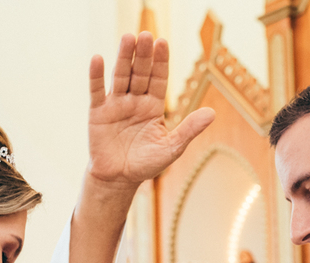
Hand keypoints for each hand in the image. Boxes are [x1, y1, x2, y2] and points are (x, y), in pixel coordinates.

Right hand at [87, 32, 213, 189]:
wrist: (119, 180)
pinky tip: (98, 59)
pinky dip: (96, 76)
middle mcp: (135, 100)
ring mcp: (116, 104)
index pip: (159, 78)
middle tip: (146, 34)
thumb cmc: (146, 164)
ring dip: (124, 58)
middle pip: (140, 73)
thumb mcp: (172, 148)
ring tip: (127, 38)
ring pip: (121, 76)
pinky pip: (97, 91)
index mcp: (154, 106)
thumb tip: (212, 113)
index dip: (161, 61)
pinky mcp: (97, 113)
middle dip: (143, 55)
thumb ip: (189, 130)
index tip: (163, 42)